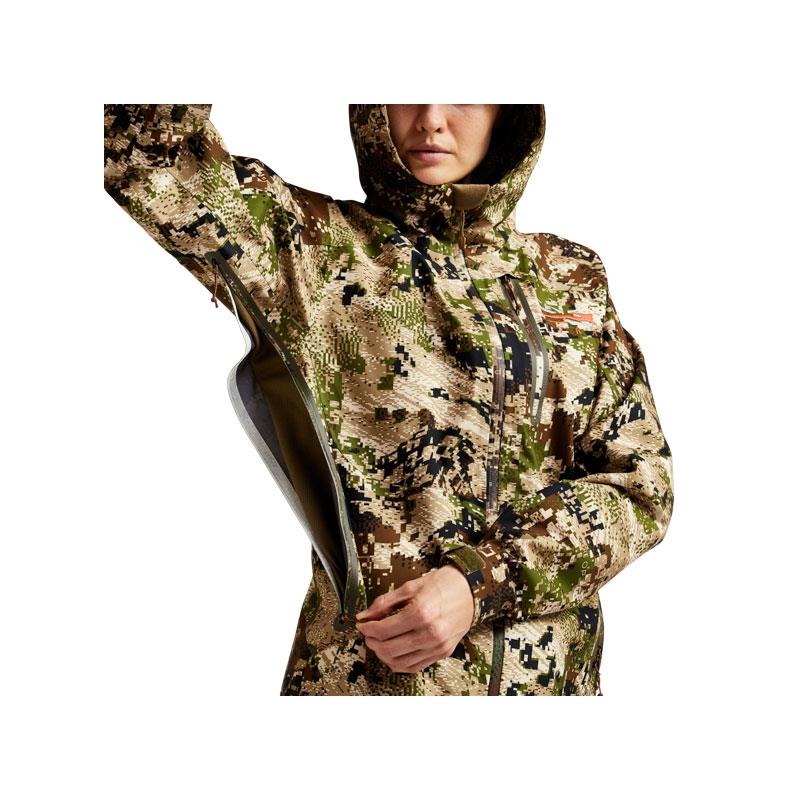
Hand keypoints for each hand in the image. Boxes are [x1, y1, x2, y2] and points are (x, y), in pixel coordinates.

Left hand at [354, 564, 474, 673]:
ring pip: (399, 662)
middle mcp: (430, 633)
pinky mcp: (442, 653)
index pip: (383, 630)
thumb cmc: (444, 584)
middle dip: (372, 642)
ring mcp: (437, 646)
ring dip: (383, 654)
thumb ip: (385, 602)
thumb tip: (365, 615)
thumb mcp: (410, 586)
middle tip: (369, 633)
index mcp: (421, 613)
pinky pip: (414, 667)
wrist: (471, 589)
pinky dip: (399, 663)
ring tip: (379, 642)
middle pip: (389, 649)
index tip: (363, 624)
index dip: (367, 628)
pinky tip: (393, 652)